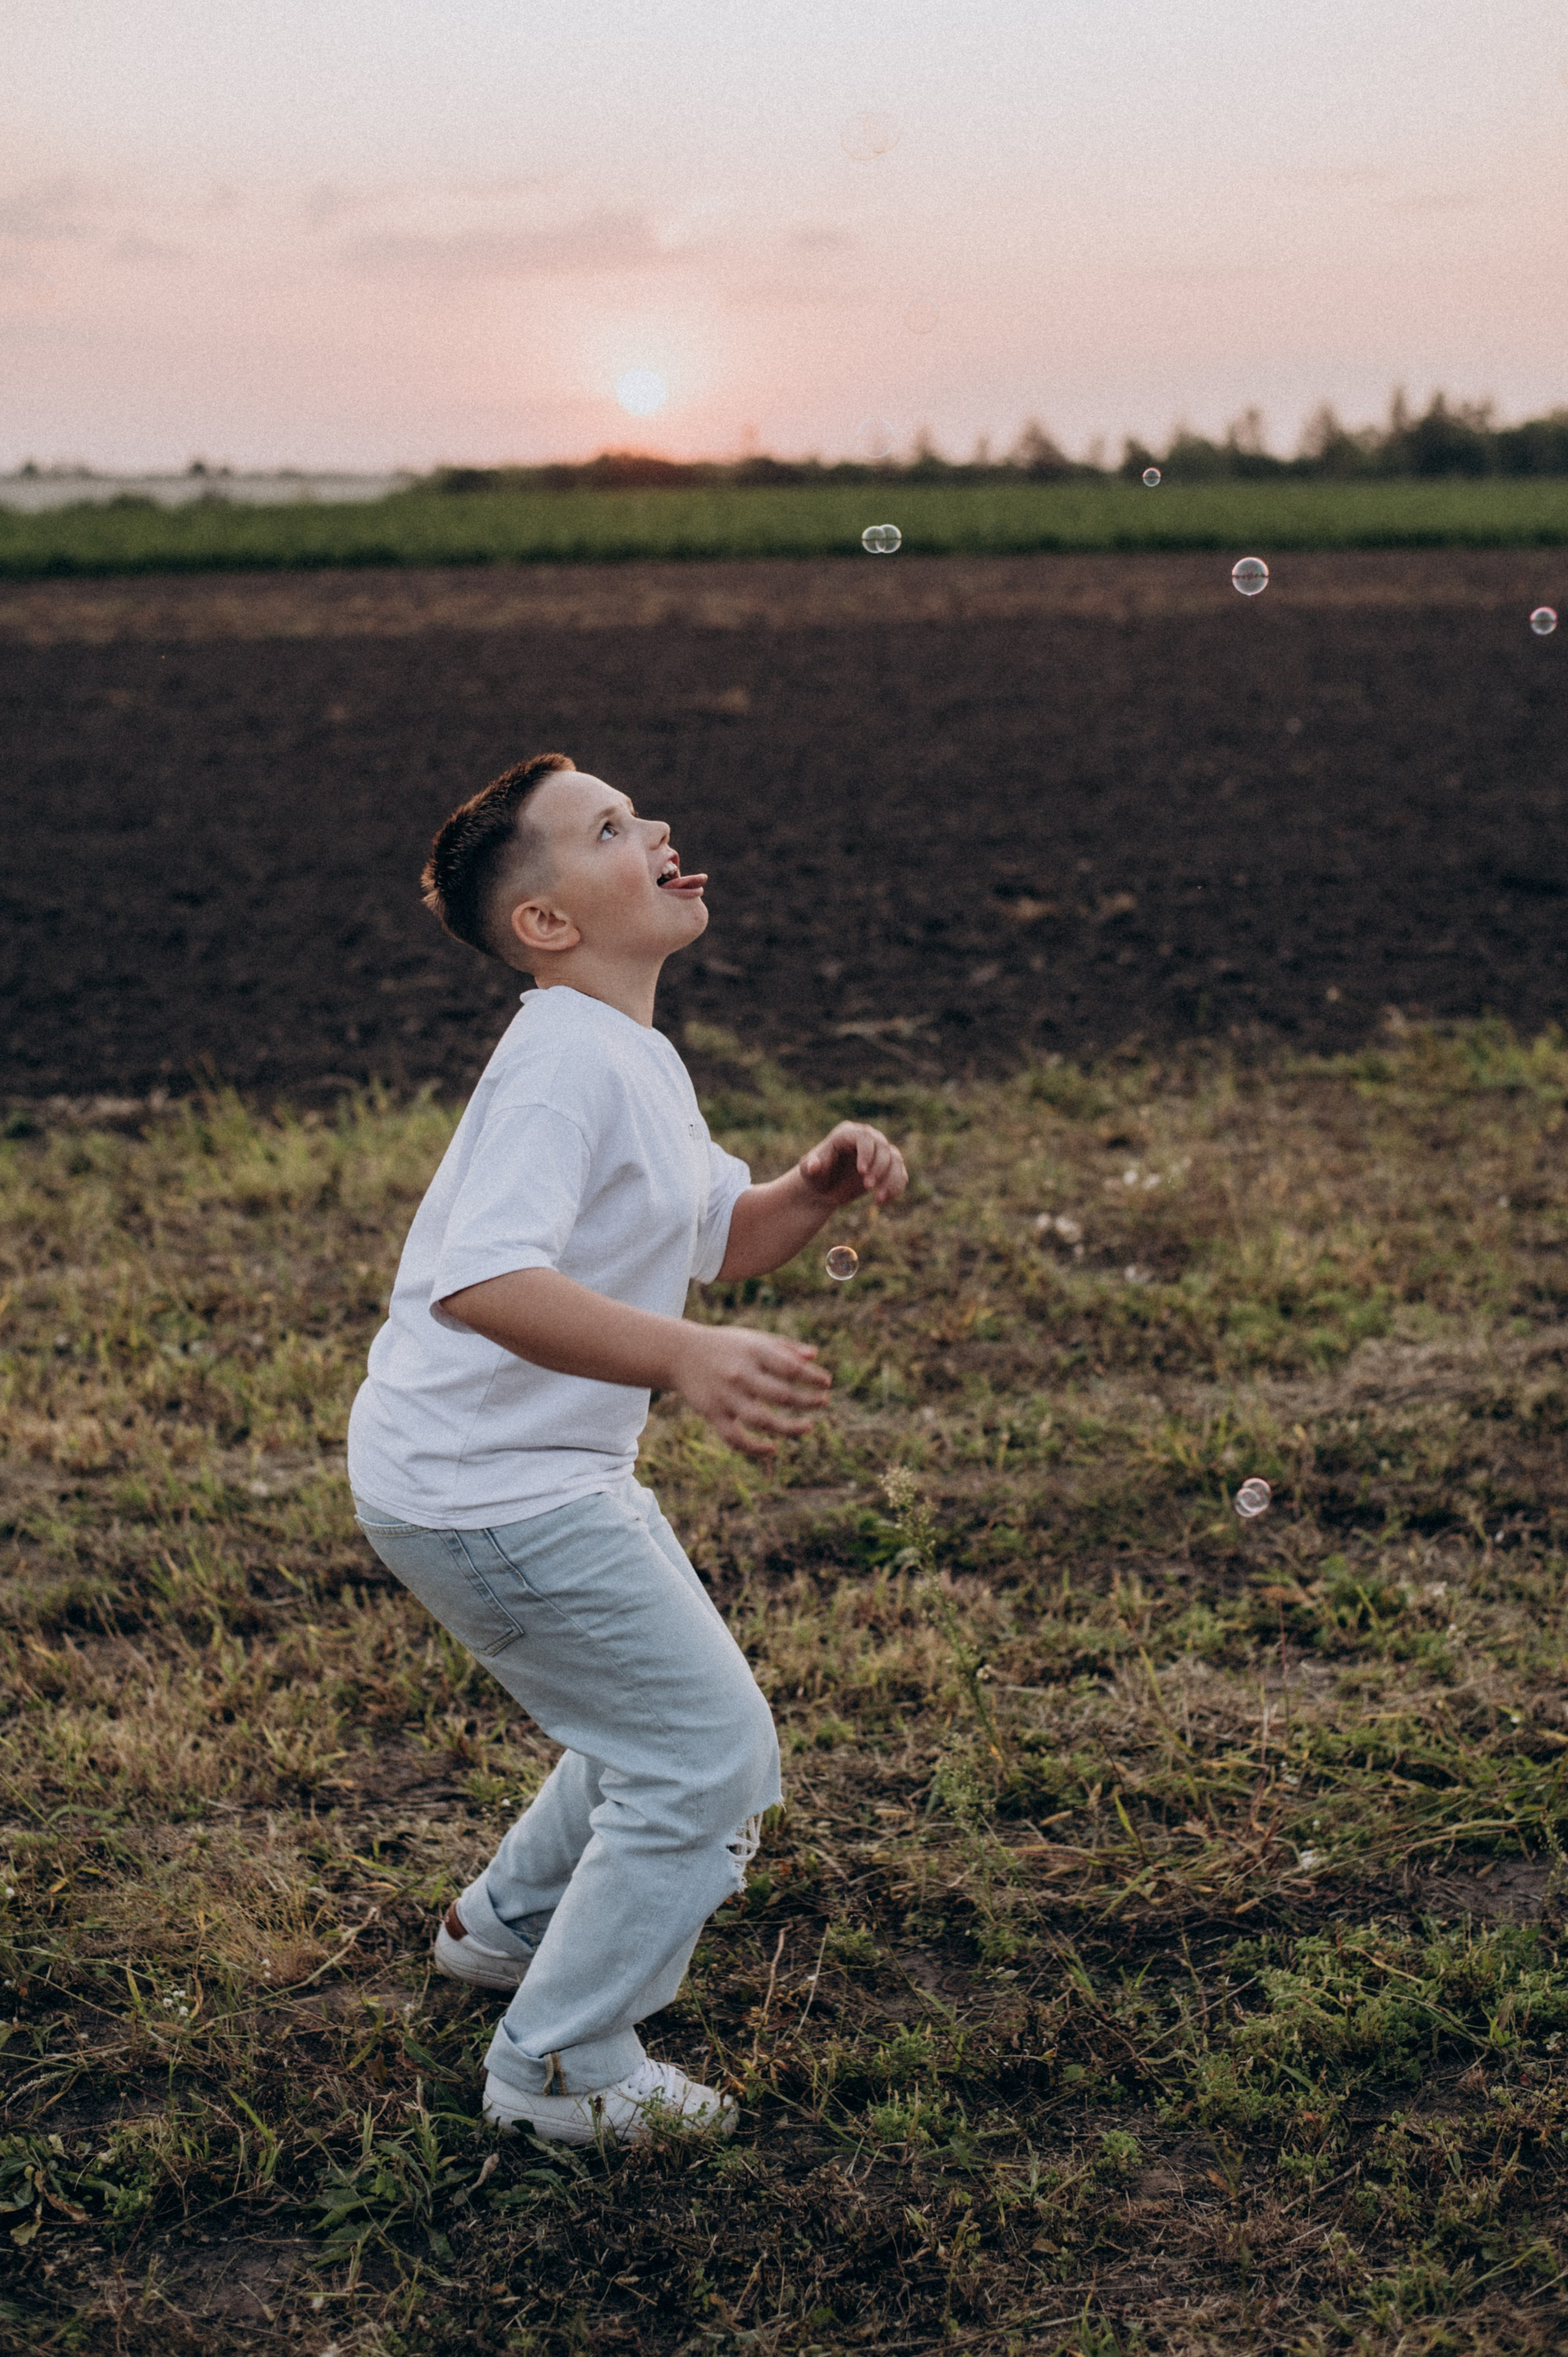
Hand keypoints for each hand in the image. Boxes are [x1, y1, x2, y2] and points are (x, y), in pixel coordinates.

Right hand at [669, 1325, 831, 1458]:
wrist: (680, 1354)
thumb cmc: (726, 1346)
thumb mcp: (754, 1339)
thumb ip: (784, 1347)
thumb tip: (814, 1356)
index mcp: (753, 1352)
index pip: (790, 1368)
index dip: (812, 1377)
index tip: (826, 1383)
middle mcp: (740, 1375)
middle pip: (781, 1395)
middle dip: (807, 1402)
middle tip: (823, 1402)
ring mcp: (726, 1397)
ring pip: (762, 1420)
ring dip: (789, 1428)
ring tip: (808, 1427)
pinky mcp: (713, 1414)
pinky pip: (735, 1438)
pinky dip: (755, 1448)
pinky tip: (773, 1448)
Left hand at [798, 1121, 907, 1208]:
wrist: (823, 1189)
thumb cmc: (815, 1176)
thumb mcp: (808, 1172)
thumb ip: (810, 1167)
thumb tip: (814, 1166)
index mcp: (846, 1134)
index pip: (864, 1136)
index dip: (867, 1152)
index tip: (862, 1172)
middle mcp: (866, 1139)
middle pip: (883, 1146)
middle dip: (879, 1167)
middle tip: (867, 1187)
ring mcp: (878, 1153)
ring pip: (896, 1159)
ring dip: (891, 1179)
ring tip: (878, 1199)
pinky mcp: (886, 1168)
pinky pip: (899, 1174)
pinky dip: (896, 1187)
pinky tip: (882, 1201)